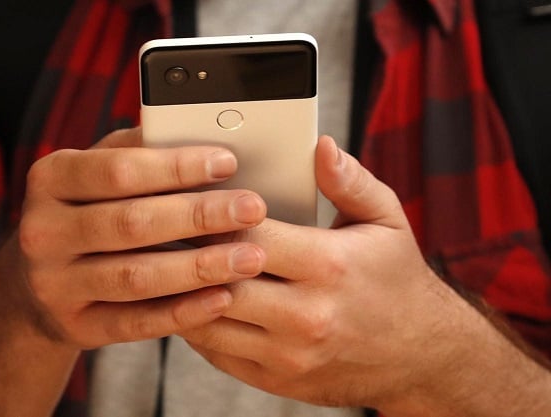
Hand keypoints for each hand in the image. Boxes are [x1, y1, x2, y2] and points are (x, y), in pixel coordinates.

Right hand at [16, 127, 266, 347]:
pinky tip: (222, 298)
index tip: (227, 163)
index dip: (177, 167)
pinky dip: (183, 312)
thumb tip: (197, 131)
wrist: (40, 282)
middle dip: (199, 216)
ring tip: (249, 258)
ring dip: (200, 268)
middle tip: (251, 210)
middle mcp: (44, 231)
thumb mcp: (96, 172)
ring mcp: (55, 284)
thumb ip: (137, 151)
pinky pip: (136, 323)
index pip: (119, 170)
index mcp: (51, 179)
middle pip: (131, 223)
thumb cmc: (86, 212)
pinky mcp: (76, 326)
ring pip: (136, 277)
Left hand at [180, 136, 481, 410]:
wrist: (419, 356)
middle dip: (185, 251)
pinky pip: (215, 352)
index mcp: (328, 265)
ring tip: (166, 262)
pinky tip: (189, 298)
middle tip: (163, 228)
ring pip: (206, 319)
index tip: (192, 198)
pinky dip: (195, 323)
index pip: (248, 233)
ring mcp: (288, 354)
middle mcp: (306, 315)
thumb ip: (350, 181)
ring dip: (180, 290)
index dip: (213, 214)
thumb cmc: (397, 280)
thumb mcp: (387, 220)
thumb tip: (321, 147)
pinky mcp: (276, 379)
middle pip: (219, 278)